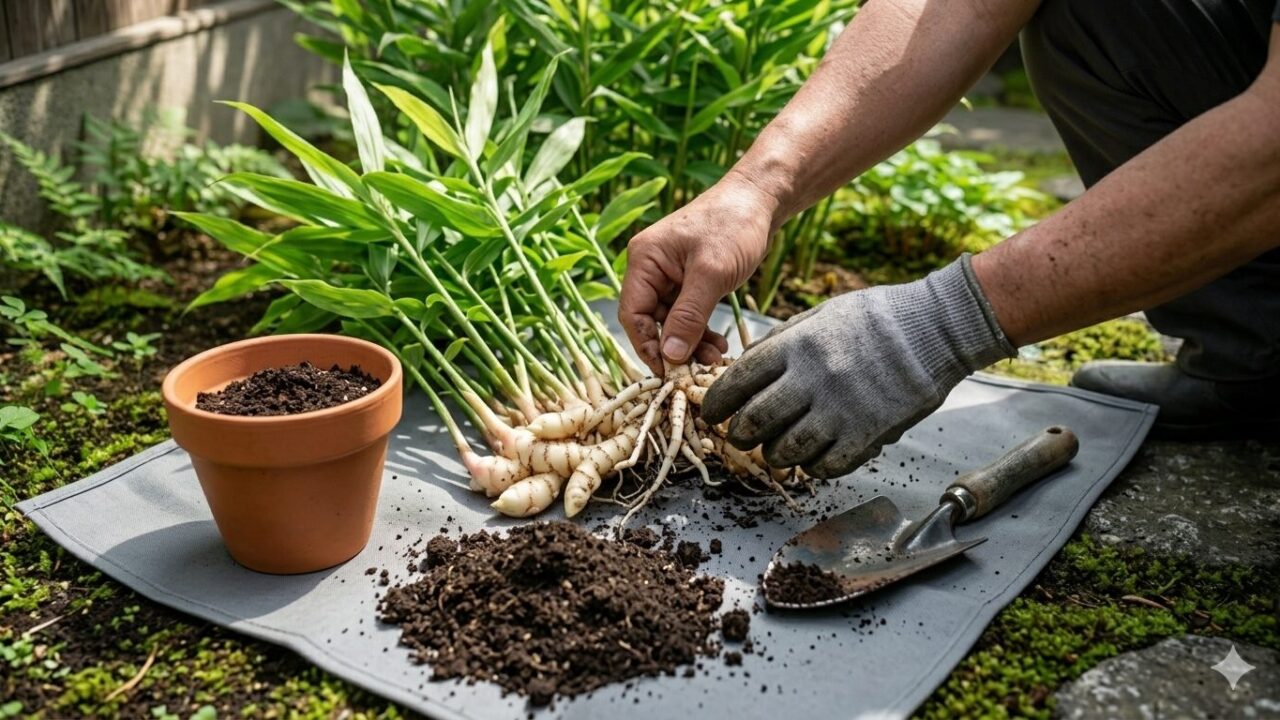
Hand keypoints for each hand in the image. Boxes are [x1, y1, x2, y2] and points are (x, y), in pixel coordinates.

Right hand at [619, 172, 778, 374]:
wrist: (761, 200)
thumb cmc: (734, 224)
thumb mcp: (711, 273)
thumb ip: (689, 315)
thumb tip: (670, 355)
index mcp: (644, 260)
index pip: (632, 313)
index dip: (646, 345)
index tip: (667, 371)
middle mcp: (651, 268)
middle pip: (650, 321)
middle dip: (674, 347)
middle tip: (698, 370)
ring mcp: (670, 275)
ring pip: (671, 322)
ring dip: (691, 343)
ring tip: (715, 359)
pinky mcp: (689, 281)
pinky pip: (687, 314)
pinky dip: (700, 331)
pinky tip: (718, 345)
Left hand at [701, 255, 1015, 477]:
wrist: (935, 328)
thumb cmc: (876, 318)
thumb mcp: (820, 316)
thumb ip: (782, 342)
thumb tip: (747, 369)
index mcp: (797, 345)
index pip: (739, 380)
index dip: (718, 402)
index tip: (711, 413)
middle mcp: (812, 379)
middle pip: (755, 421)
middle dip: (739, 436)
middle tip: (739, 438)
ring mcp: (840, 410)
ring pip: (785, 450)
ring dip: (774, 455)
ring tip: (775, 450)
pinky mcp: (867, 434)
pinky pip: (825, 465)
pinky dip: (813, 466)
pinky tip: (813, 458)